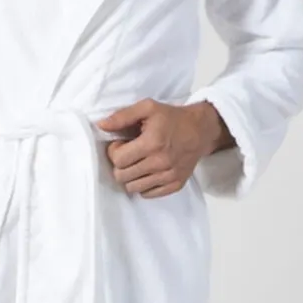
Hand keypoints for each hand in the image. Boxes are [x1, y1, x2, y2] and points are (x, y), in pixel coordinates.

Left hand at [95, 98, 232, 197]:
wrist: (201, 130)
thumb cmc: (171, 118)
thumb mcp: (147, 108)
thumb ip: (122, 116)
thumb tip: (101, 125)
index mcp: (152, 143)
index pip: (118, 160)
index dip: (114, 151)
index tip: (122, 144)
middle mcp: (160, 162)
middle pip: (122, 176)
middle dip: (120, 165)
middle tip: (129, 154)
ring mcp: (169, 176)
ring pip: (133, 188)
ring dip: (130, 176)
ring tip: (138, 162)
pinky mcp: (176, 185)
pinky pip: (147, 194)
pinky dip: (144, 185)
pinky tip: (148, 171)